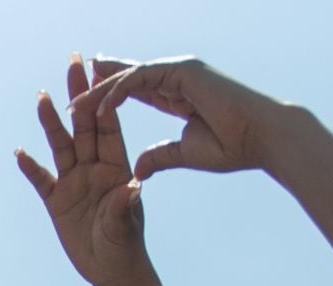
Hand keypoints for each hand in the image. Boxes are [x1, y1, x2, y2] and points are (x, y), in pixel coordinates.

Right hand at [17, 56, 148, 285]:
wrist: (113, 272)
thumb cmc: (125, 246)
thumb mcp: (125, 227)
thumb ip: (124, 205)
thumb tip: (133, 186)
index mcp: (116, 168)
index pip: (108, 127)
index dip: (104, 99)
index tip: (100, 72)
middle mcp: (93, 169)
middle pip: (83, 126)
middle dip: (78, 95)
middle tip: (73, 63)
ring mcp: (73, 183)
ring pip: (60, 146)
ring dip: (51, 123)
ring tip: (42, 97)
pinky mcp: (57, 202)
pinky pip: (41, 180)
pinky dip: (30, 167)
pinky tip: (20, 152)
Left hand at [68, 56, 289, 178]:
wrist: (262, 138)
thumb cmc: (233, 147)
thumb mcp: (186, 153)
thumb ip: (160, 156)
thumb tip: (137, 169)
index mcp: (178, 93)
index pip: (137, 89)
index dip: (112, 95)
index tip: (88, 105)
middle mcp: (177, 76)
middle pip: (128, 78)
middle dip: (98, 84)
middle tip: (71, 94)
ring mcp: (179, 70)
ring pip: (129, 77)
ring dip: (101, 91)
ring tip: (75, 106)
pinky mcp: (182, 71)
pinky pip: (140, 79)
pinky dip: (119, 91)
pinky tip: (100, 107)